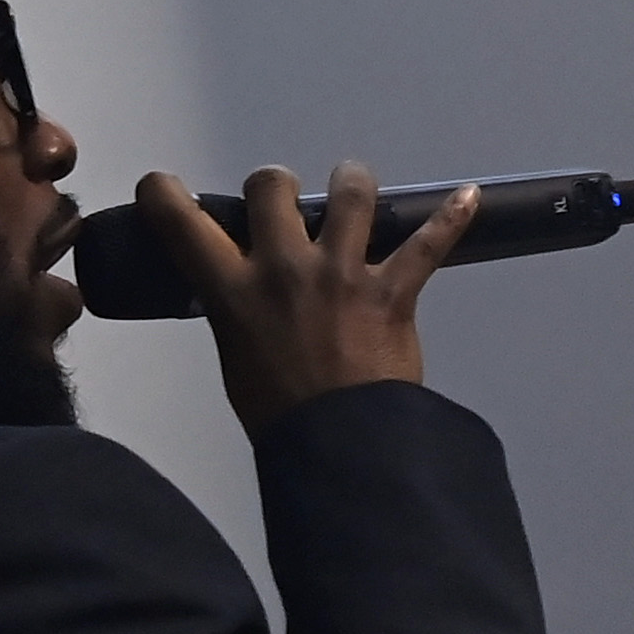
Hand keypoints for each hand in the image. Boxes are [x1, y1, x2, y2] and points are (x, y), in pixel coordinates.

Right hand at [140, 164, 481, 437]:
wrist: (341, 450)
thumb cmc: (281, 416)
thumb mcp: (237, 360)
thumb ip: (238, 314)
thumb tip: (246, 295)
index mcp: (235, 291)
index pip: (182, 224)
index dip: (164, 194)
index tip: (164, 187)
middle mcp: (285, 269)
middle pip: (273, 186)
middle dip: (276, 185)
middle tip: (285, 204)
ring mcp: (342, 275)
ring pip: (350, 194)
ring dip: (351, 183)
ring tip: (352, 187)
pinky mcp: (392, 292)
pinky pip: (430, 245)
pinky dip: (453, 218)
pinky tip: (469, 198)